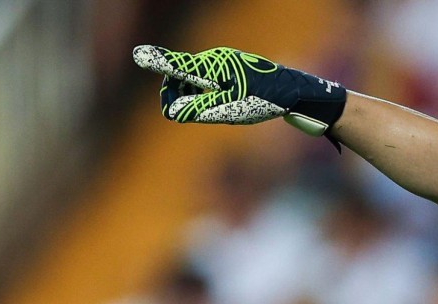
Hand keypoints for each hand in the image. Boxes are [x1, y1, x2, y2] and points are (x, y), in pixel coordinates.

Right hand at [132, 45, 346, 136]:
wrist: (299, 94)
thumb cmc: (264, 101)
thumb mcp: (230, 110)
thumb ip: (198, 110)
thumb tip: (171, 112)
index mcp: (213, 65)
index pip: (179, 65)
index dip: (158, 62)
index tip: (138, 54)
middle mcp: (217, 60)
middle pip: (182, 76)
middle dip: (176, 94)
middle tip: (179, 114)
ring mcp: (226, 65)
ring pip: (196, 82)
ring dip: (194, 98)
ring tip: (215, 112)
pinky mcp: (234, 73)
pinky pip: (210, 84)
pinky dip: (209, 97)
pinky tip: (226, 108)